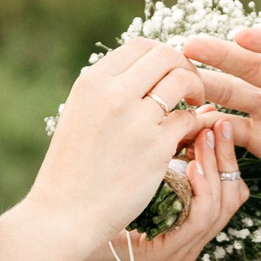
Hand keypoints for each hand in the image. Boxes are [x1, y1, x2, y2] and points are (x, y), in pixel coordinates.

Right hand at [0, 40, 217, 260]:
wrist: (63, 213)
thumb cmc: (72, 169)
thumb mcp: (80, 115)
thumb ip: (108, 92)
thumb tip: (144, 74)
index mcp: (92, 82)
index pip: (140, 47)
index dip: (162, 57)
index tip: (168, 75)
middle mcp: (113, 93)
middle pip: (166, 56)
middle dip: (184, 68)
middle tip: (190, 90)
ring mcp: (135, 118)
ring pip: (183, 81)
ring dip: (197, 92)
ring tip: (195, 109)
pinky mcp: (155, 146)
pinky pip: (190, 120)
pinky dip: (197, 125)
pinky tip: (192, 137)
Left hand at [76, 121, 249, 260]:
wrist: (62, 228)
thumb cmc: (92, 192)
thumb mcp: (137, 164)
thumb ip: (168, 143)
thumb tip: (197, 106)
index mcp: (185, 217)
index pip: (229, 181)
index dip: (224, 147)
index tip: (213, 116)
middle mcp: (192, 237)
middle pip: (235, 192)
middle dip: (227, 151)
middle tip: (216, 121)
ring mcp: (184, 247)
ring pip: (225, 205)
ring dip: (218, 166)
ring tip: (204, 134)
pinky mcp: (170, 252)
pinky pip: (202, 218)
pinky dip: (204, 189)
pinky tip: (191, 165)